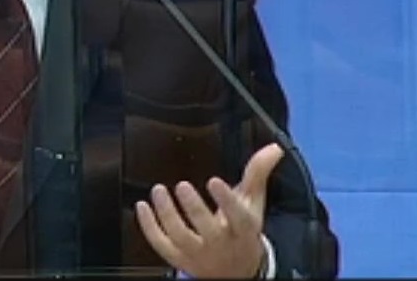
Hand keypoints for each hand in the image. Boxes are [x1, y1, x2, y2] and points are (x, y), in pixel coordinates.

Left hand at [135, 142, 282, 278]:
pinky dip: (149, 227)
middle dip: (194, 208)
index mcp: (242, 229)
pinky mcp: (179, 258)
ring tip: (158, 190)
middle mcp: (221, 244)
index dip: (226, 200)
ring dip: (167, 214)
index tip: (214, 181)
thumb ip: (258, 173)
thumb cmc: (242, 230)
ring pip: (180, 237)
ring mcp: (198, 253)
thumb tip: (274, 148)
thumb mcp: (254, 203)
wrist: (236, 272)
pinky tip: (143, 206)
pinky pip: (161, 245)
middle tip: (182, 185)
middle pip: (207, 229)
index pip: (237, 217)